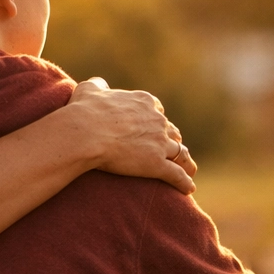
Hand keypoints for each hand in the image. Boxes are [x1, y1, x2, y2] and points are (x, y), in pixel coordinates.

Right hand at [66, 78, 196, 193]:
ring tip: (188, 170)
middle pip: (171, 131)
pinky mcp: (156, 164)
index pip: (157, 111)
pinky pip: (176, 175)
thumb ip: (97, 85)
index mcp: (144, 102)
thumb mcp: (89, 90)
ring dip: (184, 160)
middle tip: (169, 150)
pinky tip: (189, 188)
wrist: (85, 132)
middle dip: (170, 139)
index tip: (152, 127)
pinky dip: (184, 182)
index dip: (155, 120)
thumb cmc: (84, 111)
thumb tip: (99, 84)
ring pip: (179, 152)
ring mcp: (159, 143)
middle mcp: (157, 120)